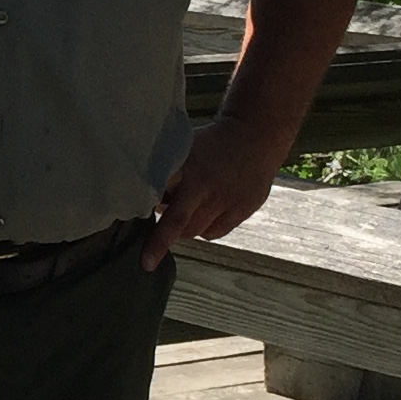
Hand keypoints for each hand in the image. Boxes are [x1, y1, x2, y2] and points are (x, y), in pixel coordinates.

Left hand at [145, 116, 286, 269]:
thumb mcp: (184, 151)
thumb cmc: (210, 145)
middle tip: (164, 212)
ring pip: (199, 232)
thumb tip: (146, 202)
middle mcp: (213, 193)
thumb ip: (166, 176)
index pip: (174, 218)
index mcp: (194, 177)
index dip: (159, 241)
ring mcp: (231, 203)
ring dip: (186, 227)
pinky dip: (205, 227)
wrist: (254, 136)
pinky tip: (206, 208)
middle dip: (168, 231)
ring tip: (189, 204)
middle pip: (185, 228)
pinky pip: (216, 231)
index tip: (147, 263)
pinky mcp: (245, 209)